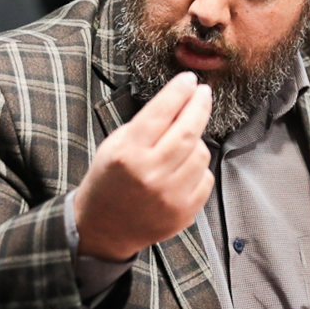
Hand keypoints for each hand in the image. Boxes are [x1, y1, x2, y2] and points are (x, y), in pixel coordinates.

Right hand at [74, 72, 214, 260]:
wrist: (103, 229)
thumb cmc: (109, 180)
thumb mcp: (115, 144)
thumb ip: (147, 124)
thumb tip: (181, 100)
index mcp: (127, 153)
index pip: (161, 112)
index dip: (179, 91)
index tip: (189, 80)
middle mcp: (149, 174)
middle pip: (189, 130)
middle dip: (200, 105)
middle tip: (203, 93)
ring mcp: (169, 196)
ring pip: (202, 153)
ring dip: (197, 141)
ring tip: (181, 143)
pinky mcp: (184, 212)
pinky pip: (205, 178)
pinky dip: (198, 168)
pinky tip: (182, 169)